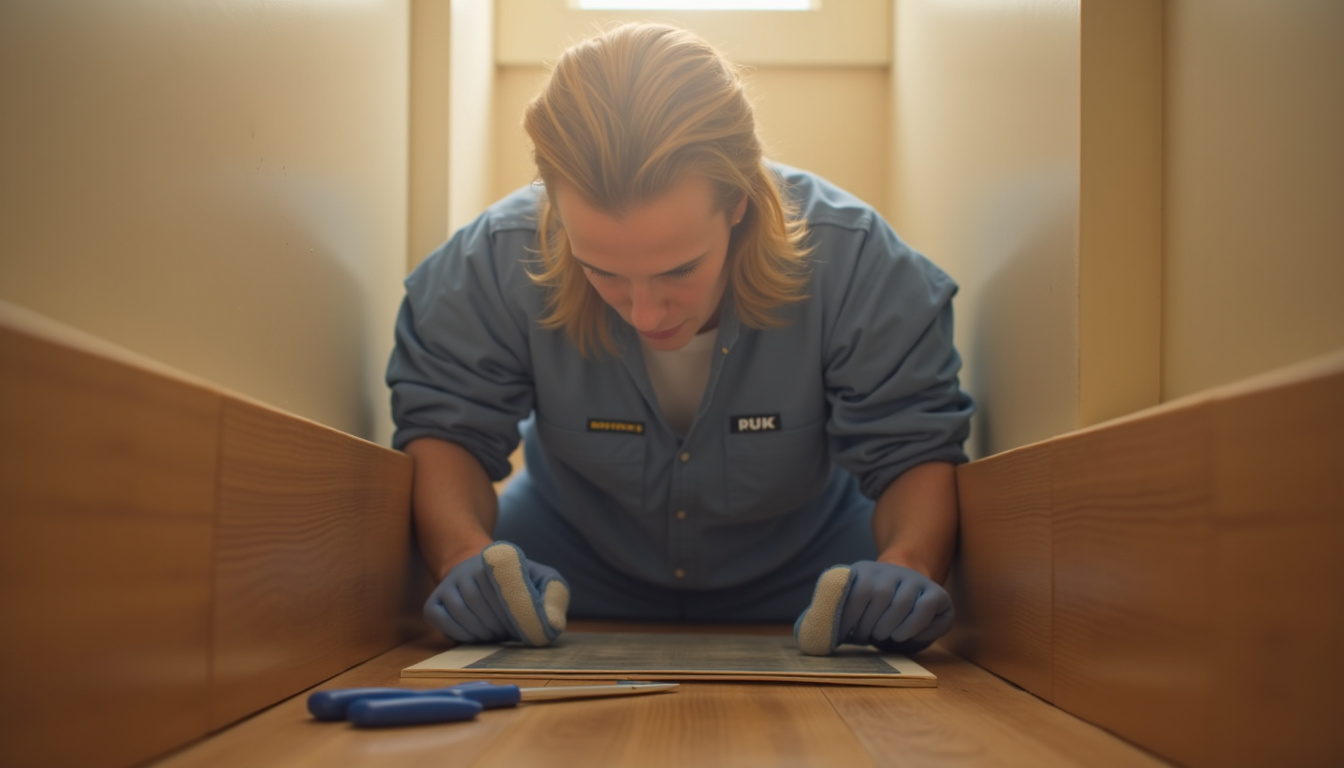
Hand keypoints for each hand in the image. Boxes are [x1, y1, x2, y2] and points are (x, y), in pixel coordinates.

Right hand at [423, 541, 569, 645]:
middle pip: (480, 601)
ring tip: (495, 633)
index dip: (513, 612)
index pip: (502, 586)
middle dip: (498, 624)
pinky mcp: (432, 603)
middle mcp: (466, 568)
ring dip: (481, 631)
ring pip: (461, 612)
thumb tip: (552, 624)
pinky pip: (441, 620)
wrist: (479, 572)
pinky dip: (460, 633)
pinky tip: (475, 634)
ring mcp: (446, 585)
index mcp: (495, 558)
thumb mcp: (540, 579)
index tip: (521, 623)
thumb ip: (554, 594)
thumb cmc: (517, 582)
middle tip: (509, 631)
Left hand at [794, 561, 953, 655]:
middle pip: (879, 596)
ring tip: (882, 637)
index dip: (848, 617)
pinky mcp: (937, 593)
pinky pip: (925, 609)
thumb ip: (829, 617)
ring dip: (889, 628)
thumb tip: (805, 636)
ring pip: (902, 604)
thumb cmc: (873, 610)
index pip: (856, 591)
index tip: (843, 637)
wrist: (908, 592)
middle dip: (868, 626)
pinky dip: (913, 628)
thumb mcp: (850, 608)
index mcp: (864, 571)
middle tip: (865, 638)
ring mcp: (915, 581)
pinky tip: (902, 635)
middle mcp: (891, 571)